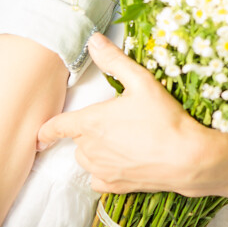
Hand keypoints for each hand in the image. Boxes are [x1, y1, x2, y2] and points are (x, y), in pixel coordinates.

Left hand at [36, 34, 213, 193]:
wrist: (187, 158)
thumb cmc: (165, 119)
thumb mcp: (142, 82)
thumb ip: (114, 60)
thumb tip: (94, 41)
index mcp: (91, 123)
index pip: (57, 126)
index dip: (47, 130)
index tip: (41, 134)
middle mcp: (90, 149)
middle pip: (77, 140)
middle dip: (88, 131)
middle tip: (114, 123)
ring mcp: (101, 169)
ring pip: (85, 159)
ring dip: (94, 150)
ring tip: (119, 141)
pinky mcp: (115, 186)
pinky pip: (97, 179)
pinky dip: (103, 171)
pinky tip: (120, 162)